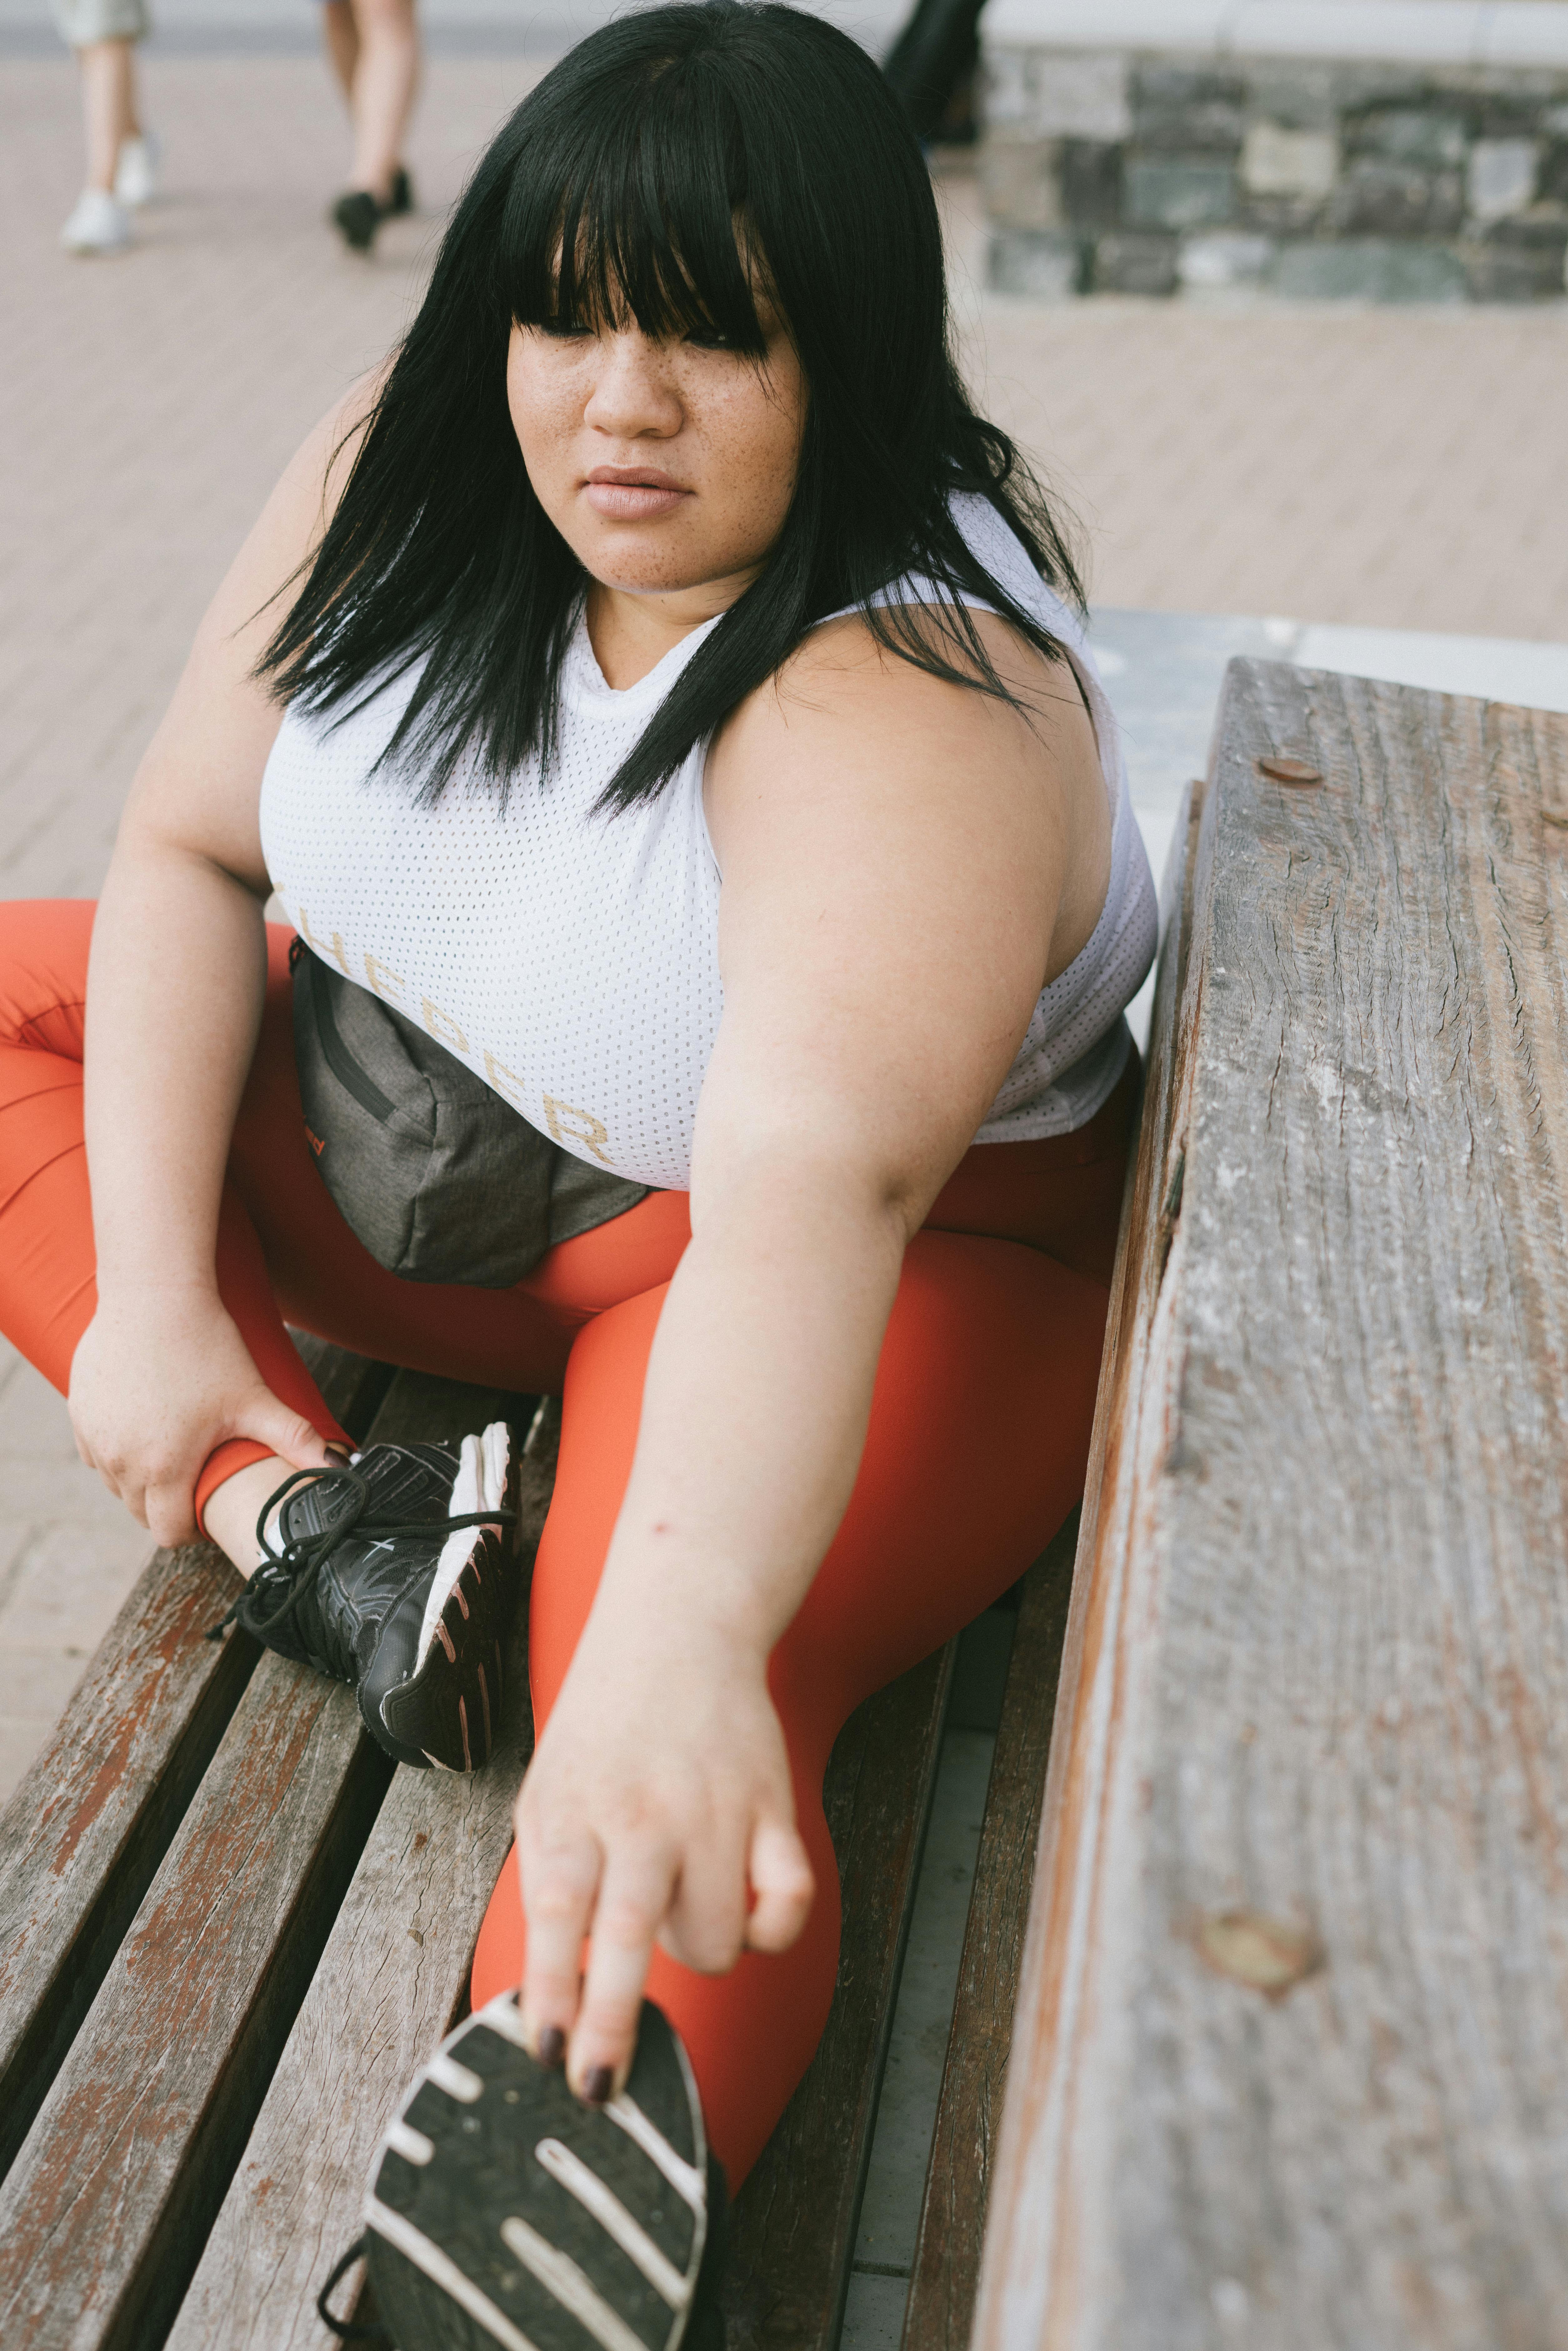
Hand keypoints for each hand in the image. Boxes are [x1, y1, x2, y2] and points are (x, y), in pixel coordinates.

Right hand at [68, 1282, 333, 1547]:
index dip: (191, 1529)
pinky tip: (142, 1425)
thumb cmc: (206, 1346)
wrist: (154, 1294)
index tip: (206, 1507)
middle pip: (141, 1512)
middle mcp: (121, 1461)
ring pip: (116, 1484)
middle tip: (195, 1474)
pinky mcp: (78, 1414)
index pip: (168, 1533)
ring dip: (140, 1479)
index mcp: (164, 1467)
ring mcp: (95, 1437)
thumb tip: (343, 1469)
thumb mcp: (254, 1398)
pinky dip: (116, 1452)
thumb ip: (296, 1440)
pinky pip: (95, 1454)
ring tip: (172, 1448)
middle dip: (168, 1504)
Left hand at [514, 1614, 815, 2101]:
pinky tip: (749, 1914)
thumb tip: (546, 1991)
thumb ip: (549, 1880)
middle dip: (611, 2024)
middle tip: (598, 2088)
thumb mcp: (547, 1792)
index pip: (557, 1909)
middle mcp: (643, 1814)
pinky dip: (773, 1928)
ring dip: (697, 1953)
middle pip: (628, 1932)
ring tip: (681, 1912)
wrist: (676, 1633)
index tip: (543, 2051)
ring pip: (714, 1937)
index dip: (550, 1988)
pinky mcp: (773, 1805)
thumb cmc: (602, 1727)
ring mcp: (714, 1810)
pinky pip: (788, 1899)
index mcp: (577, 1810)